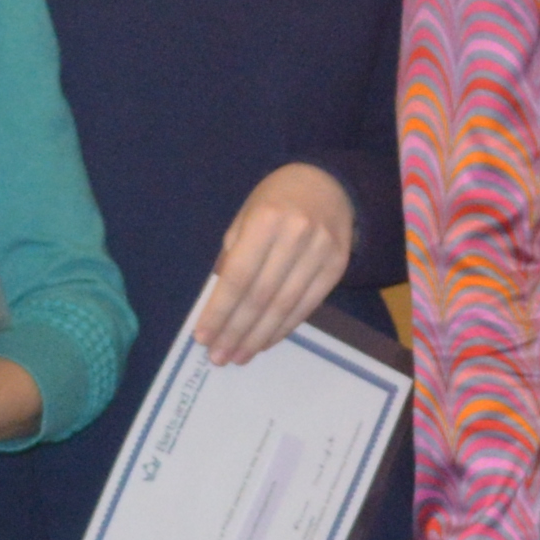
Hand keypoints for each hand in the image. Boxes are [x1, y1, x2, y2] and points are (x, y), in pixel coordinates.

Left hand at [187, 162, 358, 363]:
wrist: (329, 182)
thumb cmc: (276, 199)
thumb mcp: (246, 215)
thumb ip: (232, 255)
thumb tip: (219, 304)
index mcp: (266, 220)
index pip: (238, 275)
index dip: (220, 310)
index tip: (203, 336)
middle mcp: (296, 236)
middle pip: (260, 296)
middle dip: (236, 330)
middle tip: (218, 356)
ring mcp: (321, 252)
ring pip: (284, 306)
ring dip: (258, 337)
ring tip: (238, 356)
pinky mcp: (337, 267)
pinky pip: (307, 306)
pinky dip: (284, 328)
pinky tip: (265, 341)